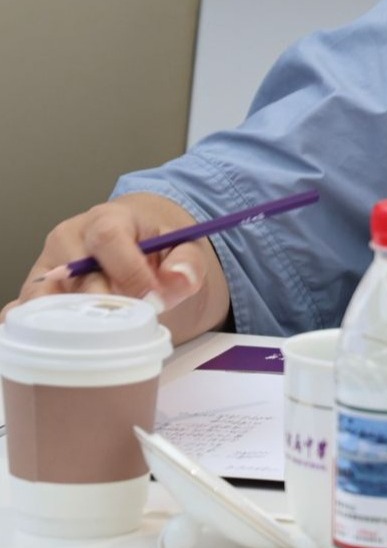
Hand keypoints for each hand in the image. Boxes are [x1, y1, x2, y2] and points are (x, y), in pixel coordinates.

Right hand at [7, 194, 218, 333]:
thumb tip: (178, 279)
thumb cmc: (155, 243)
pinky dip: (41, 327)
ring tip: (102, 332)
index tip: (151, 299)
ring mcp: (47, 264)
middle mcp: (69, 238)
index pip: (108, 238)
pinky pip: (27, 311)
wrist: (134, 238)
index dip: (129, 271)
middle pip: (77, 275)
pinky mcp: (36, 289)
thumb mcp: (184, 245)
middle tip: (129, 320)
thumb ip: (188, 261)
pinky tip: (64, 339)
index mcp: (106, 218)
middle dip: (107, 303)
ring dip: (75, 320)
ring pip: (48, 298)